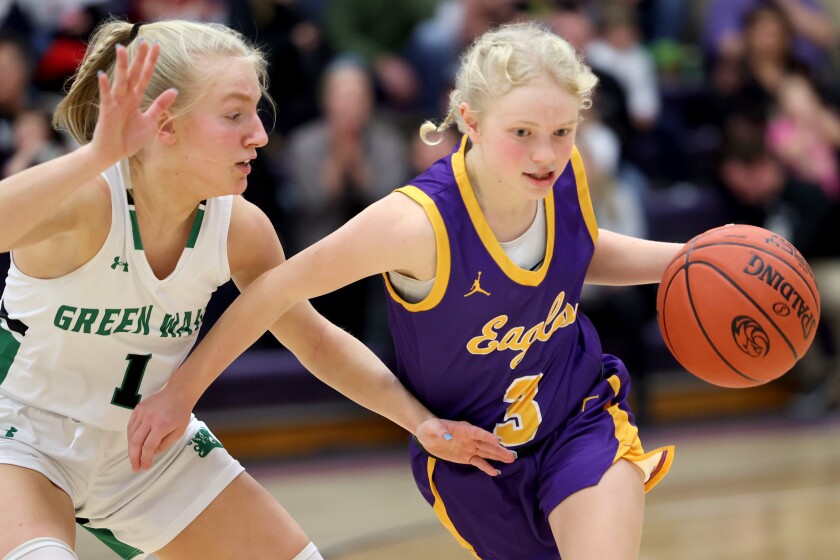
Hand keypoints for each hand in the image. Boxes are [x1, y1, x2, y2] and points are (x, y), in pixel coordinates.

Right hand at [90, 40, 177, 164]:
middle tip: (143, 40)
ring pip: (120, 81)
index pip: (145, 76)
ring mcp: (115, 103)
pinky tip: (103, 75)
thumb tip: (174, 90)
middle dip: (138, 58)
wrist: (113, 154)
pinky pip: (105, 97)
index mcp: (136, 98)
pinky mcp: (106, 112)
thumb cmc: (129, 138)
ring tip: (122, 49)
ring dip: (121, 66)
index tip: (156, 46)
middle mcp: (125, 97)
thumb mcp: (151, 121)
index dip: (150, 62)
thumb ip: (160, 106)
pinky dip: (105, 87)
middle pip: (133, 74)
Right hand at [127, 387, 191, 470]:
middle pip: (136, 442)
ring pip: (131, 434)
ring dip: (131, 448)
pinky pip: (130, 426)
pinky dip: (130, 436)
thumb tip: (153, 453)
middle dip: (134, 457)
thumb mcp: (179, 431)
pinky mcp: (138, 408)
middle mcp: (149, 419)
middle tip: (135, 467)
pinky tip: (133, 444)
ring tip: (134, 457)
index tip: (145, 467)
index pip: (148, 446)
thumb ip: (165, 443)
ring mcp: (141, 413)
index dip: (145, 459)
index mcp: (161, 425)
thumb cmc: (181, 413)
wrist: (178, 393)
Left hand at [415, 418, 515, 476]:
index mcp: (464, 429)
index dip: (487, 436)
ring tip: (511, 460)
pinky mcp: (466, 457)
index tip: (498, 440)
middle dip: (498, 449)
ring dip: (498, 456)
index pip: (478, 433)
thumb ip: (440, 430)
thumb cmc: (430, 427)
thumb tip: (447, 436)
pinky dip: (486, 467)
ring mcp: (470, 448)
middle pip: (486, 444)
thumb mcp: (432, 427)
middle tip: (512, 455)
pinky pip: (478, 462)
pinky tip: (495, 472)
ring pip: (486, 453)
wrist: (427, 435)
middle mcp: (470, 438)